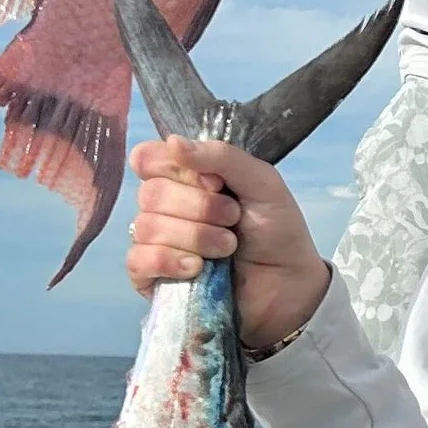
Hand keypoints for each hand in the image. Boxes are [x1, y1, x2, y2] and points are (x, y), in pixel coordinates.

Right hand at [127, 135, 329, 354]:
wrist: (288, 285)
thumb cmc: (276, 230)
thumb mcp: (262, 183)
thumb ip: (222, 157)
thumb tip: (172, 141)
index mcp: (185, 177)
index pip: (148, 158)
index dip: (176, 168)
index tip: (214, 182)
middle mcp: (164, 206)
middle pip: (150, 193)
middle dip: (199, 207)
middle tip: (234, 219)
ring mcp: (155, 242)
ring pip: (146, 226)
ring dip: (195, 236)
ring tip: (228, 248)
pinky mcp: (152, 277)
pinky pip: (138, 261)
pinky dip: (170, 261)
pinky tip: (197, 269)